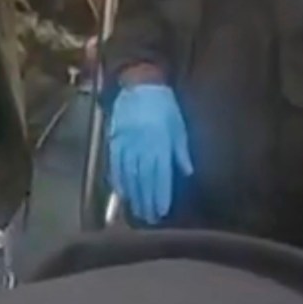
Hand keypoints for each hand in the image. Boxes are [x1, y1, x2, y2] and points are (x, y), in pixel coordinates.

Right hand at [107, 81, 191, 224]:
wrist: (139, 85)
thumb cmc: (163, 106)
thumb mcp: (178, 125)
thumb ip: (180, 150)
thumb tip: (187, 172)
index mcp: (159, 143)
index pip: (160, 175)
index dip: (161, 195)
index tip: (162, 210)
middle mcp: (141, 146)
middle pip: (143, 179)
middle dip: (147, 201)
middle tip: (150, 218)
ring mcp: (126, 144)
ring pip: (129, 175)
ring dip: (133, 195)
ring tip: (137, 211)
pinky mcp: (115, 140)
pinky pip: (115, 164)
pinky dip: (118, 180)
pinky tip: (122, 193)